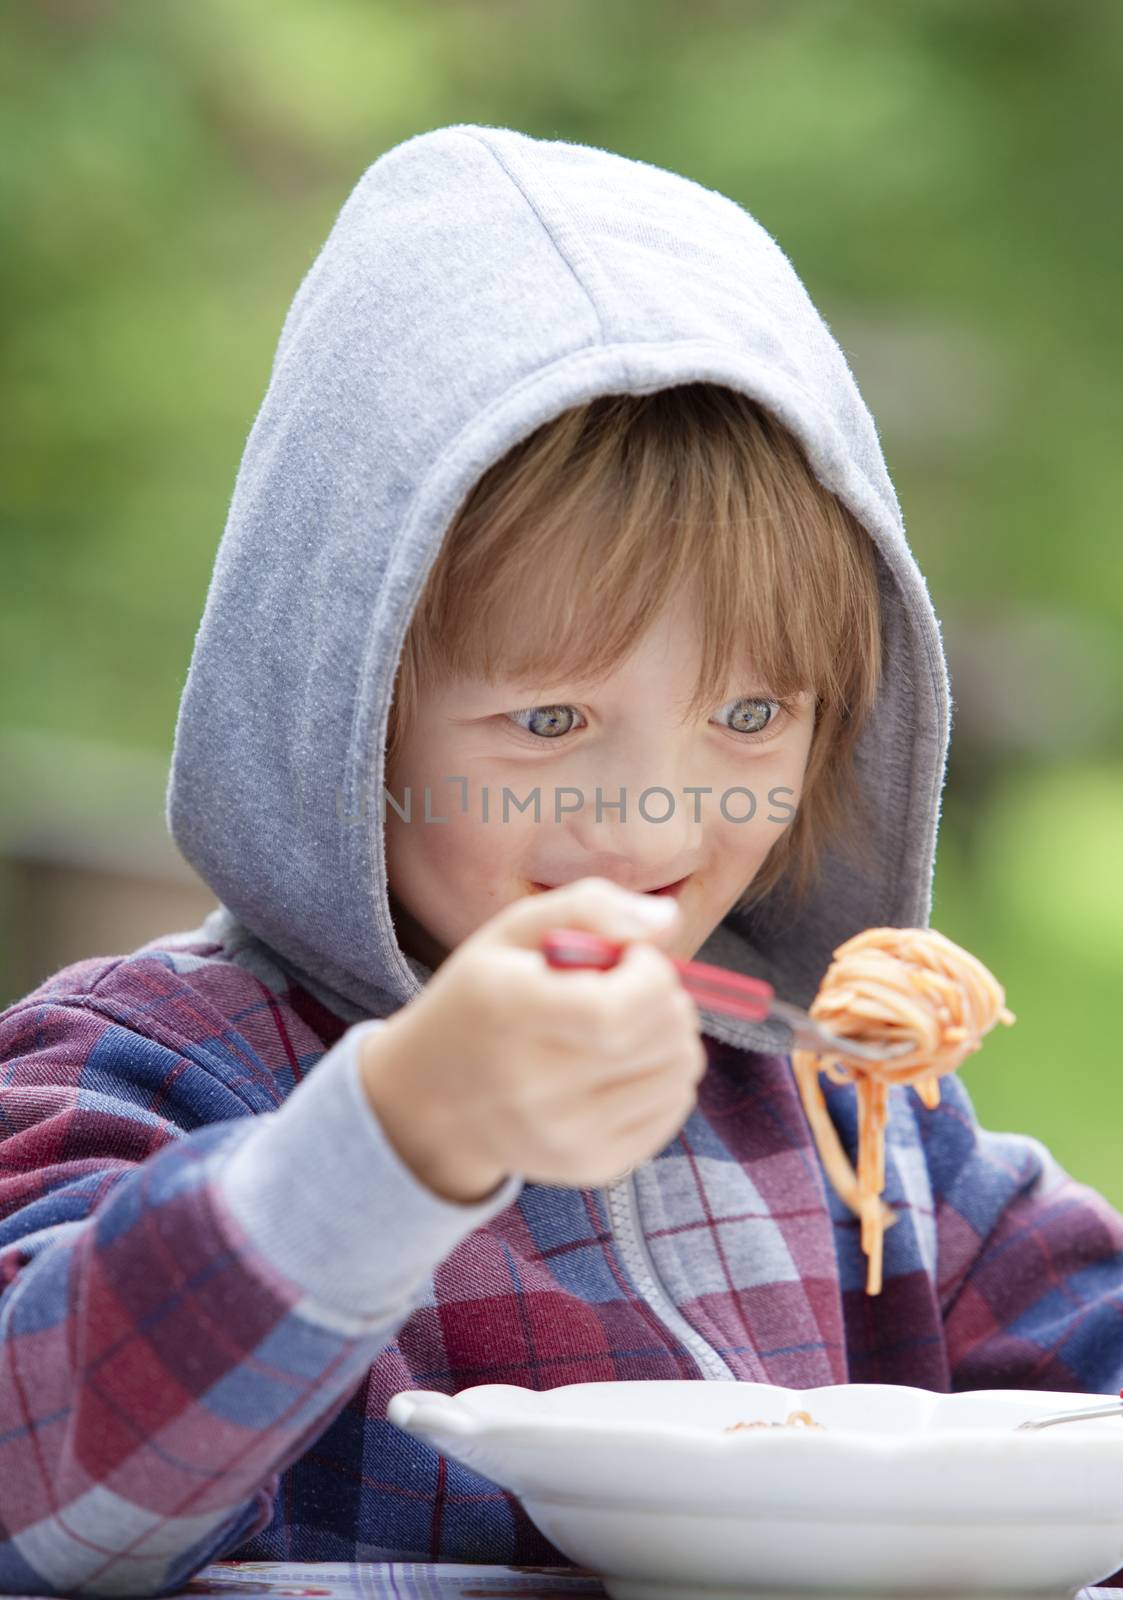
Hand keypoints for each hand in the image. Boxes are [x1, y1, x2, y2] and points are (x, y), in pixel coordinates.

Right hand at [359, 877, 705, 1200]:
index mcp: (510, 1015)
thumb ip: (590, 907)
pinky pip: (673, 1110)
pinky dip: (666, 1077)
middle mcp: (537, 1088)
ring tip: (628, 1024)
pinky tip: (624, 1063)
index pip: (616, 1012)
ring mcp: (567, 1138)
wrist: (430, 1099)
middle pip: (662, 1040)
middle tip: (633, 988)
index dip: (652, 976)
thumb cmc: (482, 997)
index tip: (635, 959)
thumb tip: (669, 922)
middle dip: (668, 998)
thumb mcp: (513, 932)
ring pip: (680, 1073)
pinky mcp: (593, 1167)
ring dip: (673, 1036)